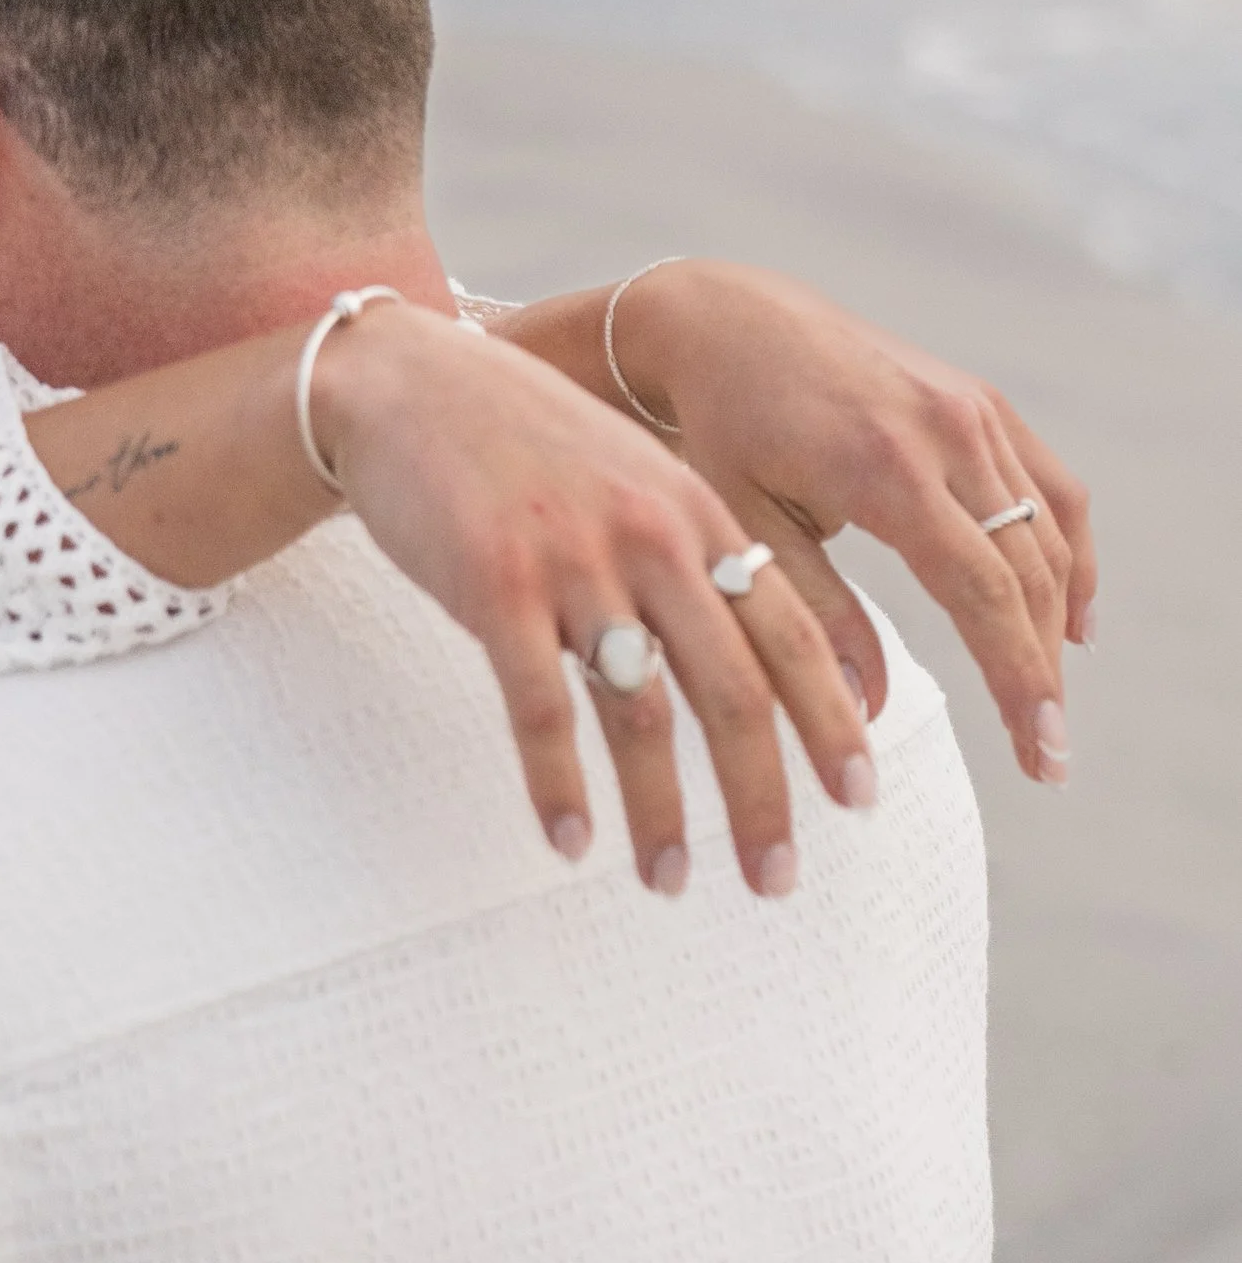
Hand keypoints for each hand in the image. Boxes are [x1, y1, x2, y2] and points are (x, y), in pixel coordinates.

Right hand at [318, 306, 875, 896]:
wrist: (403, 382)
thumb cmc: (520, 441)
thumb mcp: (630, 477)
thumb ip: (686, 554)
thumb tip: (745, 652)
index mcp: (697, 514)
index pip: (792, 634)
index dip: (830, 722)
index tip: (858, 800)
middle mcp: (652, 538)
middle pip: (733, 691)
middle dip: (763, 798)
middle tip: (776, 880)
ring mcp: (574, 561)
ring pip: (641, 713)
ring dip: (662, 813)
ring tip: (671, 881)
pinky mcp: (495, 584)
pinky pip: (539, 708)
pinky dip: (558, 786)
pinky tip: (568, 843)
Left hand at [607, 262, 1092, 786]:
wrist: (727, 322)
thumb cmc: (720, 432)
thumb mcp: (746, 529)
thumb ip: (814, 617)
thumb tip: (867, 710)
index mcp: (887, 468)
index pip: (983, 595)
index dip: (1018, 680)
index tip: (1040, 753)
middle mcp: (947, 432)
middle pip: (1026, 575)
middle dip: (1039, 673)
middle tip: (1046, 756)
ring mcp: (973, 410)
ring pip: (1046, 536)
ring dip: (1054, 625)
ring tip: (1045, 703)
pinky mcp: (982, 401)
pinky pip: (1051, 487)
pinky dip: (1068, 553)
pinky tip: (1069, 619)